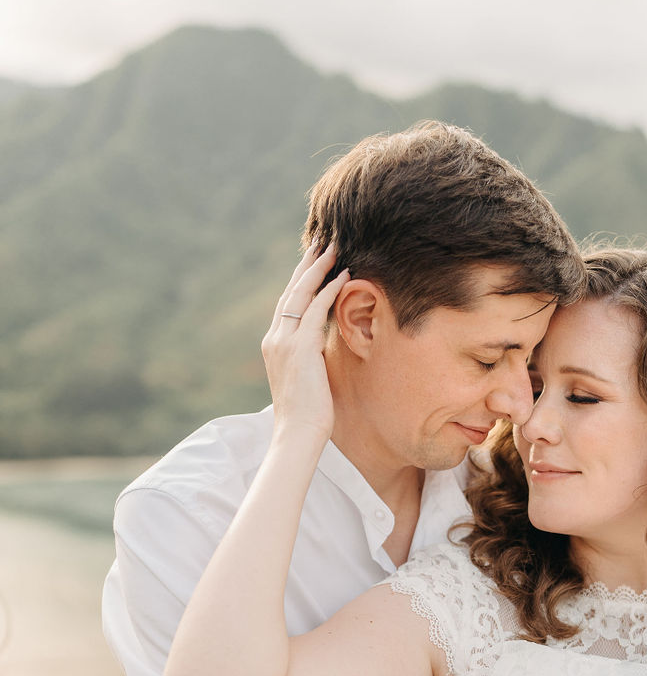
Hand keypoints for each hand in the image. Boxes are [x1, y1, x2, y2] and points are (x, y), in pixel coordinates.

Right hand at [260, 244, 349, 446]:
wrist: (297, 435)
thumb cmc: (306, 416)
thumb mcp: (305, 380)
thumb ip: (309, 360)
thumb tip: (320, 352)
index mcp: (275, 345)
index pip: (287, 304)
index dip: (301, 280)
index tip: (314, 261)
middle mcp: (275, 338)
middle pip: (291, 291)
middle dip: (307, 264)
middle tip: (322, 240)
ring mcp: (285, 342)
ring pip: (301, 294)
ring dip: (318, 268)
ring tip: (334, 247)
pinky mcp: (299, 349)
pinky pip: (315, 310)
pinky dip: (328, 289)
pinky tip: (343, 274)